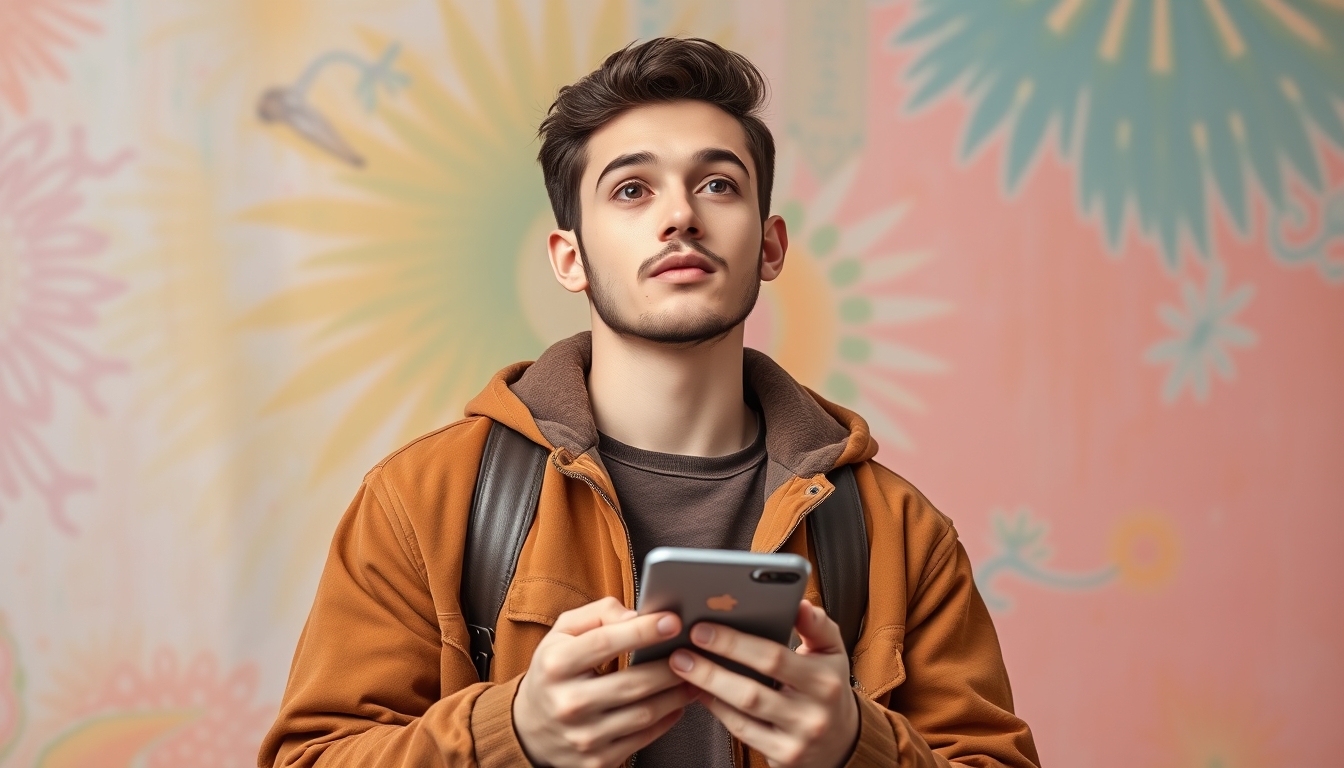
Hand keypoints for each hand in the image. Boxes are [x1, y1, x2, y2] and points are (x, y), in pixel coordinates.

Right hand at [513, 596, 698, 767]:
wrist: (529, 727)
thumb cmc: (554, 671)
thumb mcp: (563, 632)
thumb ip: (599, 614)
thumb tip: (636, 616)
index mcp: (556, 665)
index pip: (605, 643)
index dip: (643, 631)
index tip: (673, 621)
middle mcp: (567, 703)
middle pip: (633, 683)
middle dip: (671, 667)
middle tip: (693, 654)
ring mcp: (583, 736)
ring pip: (644, 713)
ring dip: (676, 694)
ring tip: (693, 678)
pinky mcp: (596, 760)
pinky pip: (643, 739)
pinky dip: (666, 720)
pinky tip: (676, 704)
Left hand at [668, 600, 858, 767]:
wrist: (841, 742)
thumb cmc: (828, 688)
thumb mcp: (833, 653)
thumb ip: (817, 626)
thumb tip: (800, 604)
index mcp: (825, 680)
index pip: (775, 657)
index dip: (736, 642)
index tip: (705, 625)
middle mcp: (812, 713)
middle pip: (753, 688)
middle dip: (713, 664)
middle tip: (684, 645)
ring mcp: (796, 739)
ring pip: (743, 710)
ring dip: (708, 685)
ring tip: (683, 664)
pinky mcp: (781, 756)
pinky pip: (741, 730)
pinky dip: (717, 708)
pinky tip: (700, 690)